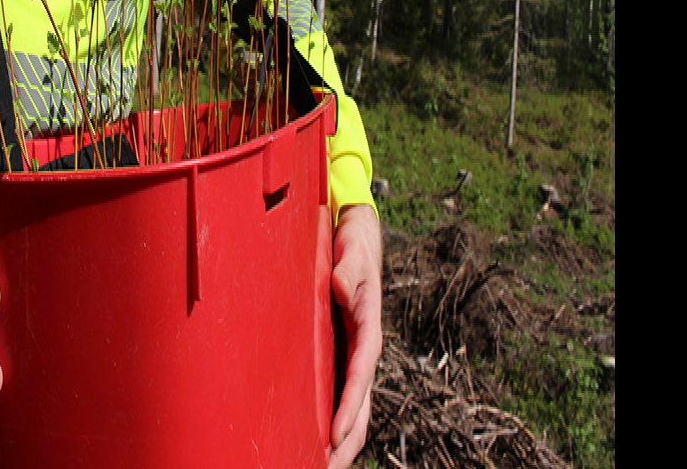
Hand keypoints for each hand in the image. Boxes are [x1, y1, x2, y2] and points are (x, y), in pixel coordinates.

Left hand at [327, 203, 382, 468]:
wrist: (357, 239)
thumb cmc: (353, 246)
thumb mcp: (352, 252)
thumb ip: (348, 269)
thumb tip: (338, 286)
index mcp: (368, 329)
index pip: (359, 376)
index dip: (348, 407)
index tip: (334, 437)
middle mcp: (363, 349)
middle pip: (359, 404)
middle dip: (346, 440)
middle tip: (326, 467)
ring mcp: (353, 355)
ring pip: (353, 407)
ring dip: (341, 439)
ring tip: (322, 466)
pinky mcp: (342, 353)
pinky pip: (340, 394)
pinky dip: (333, 420)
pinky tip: (318, 442)